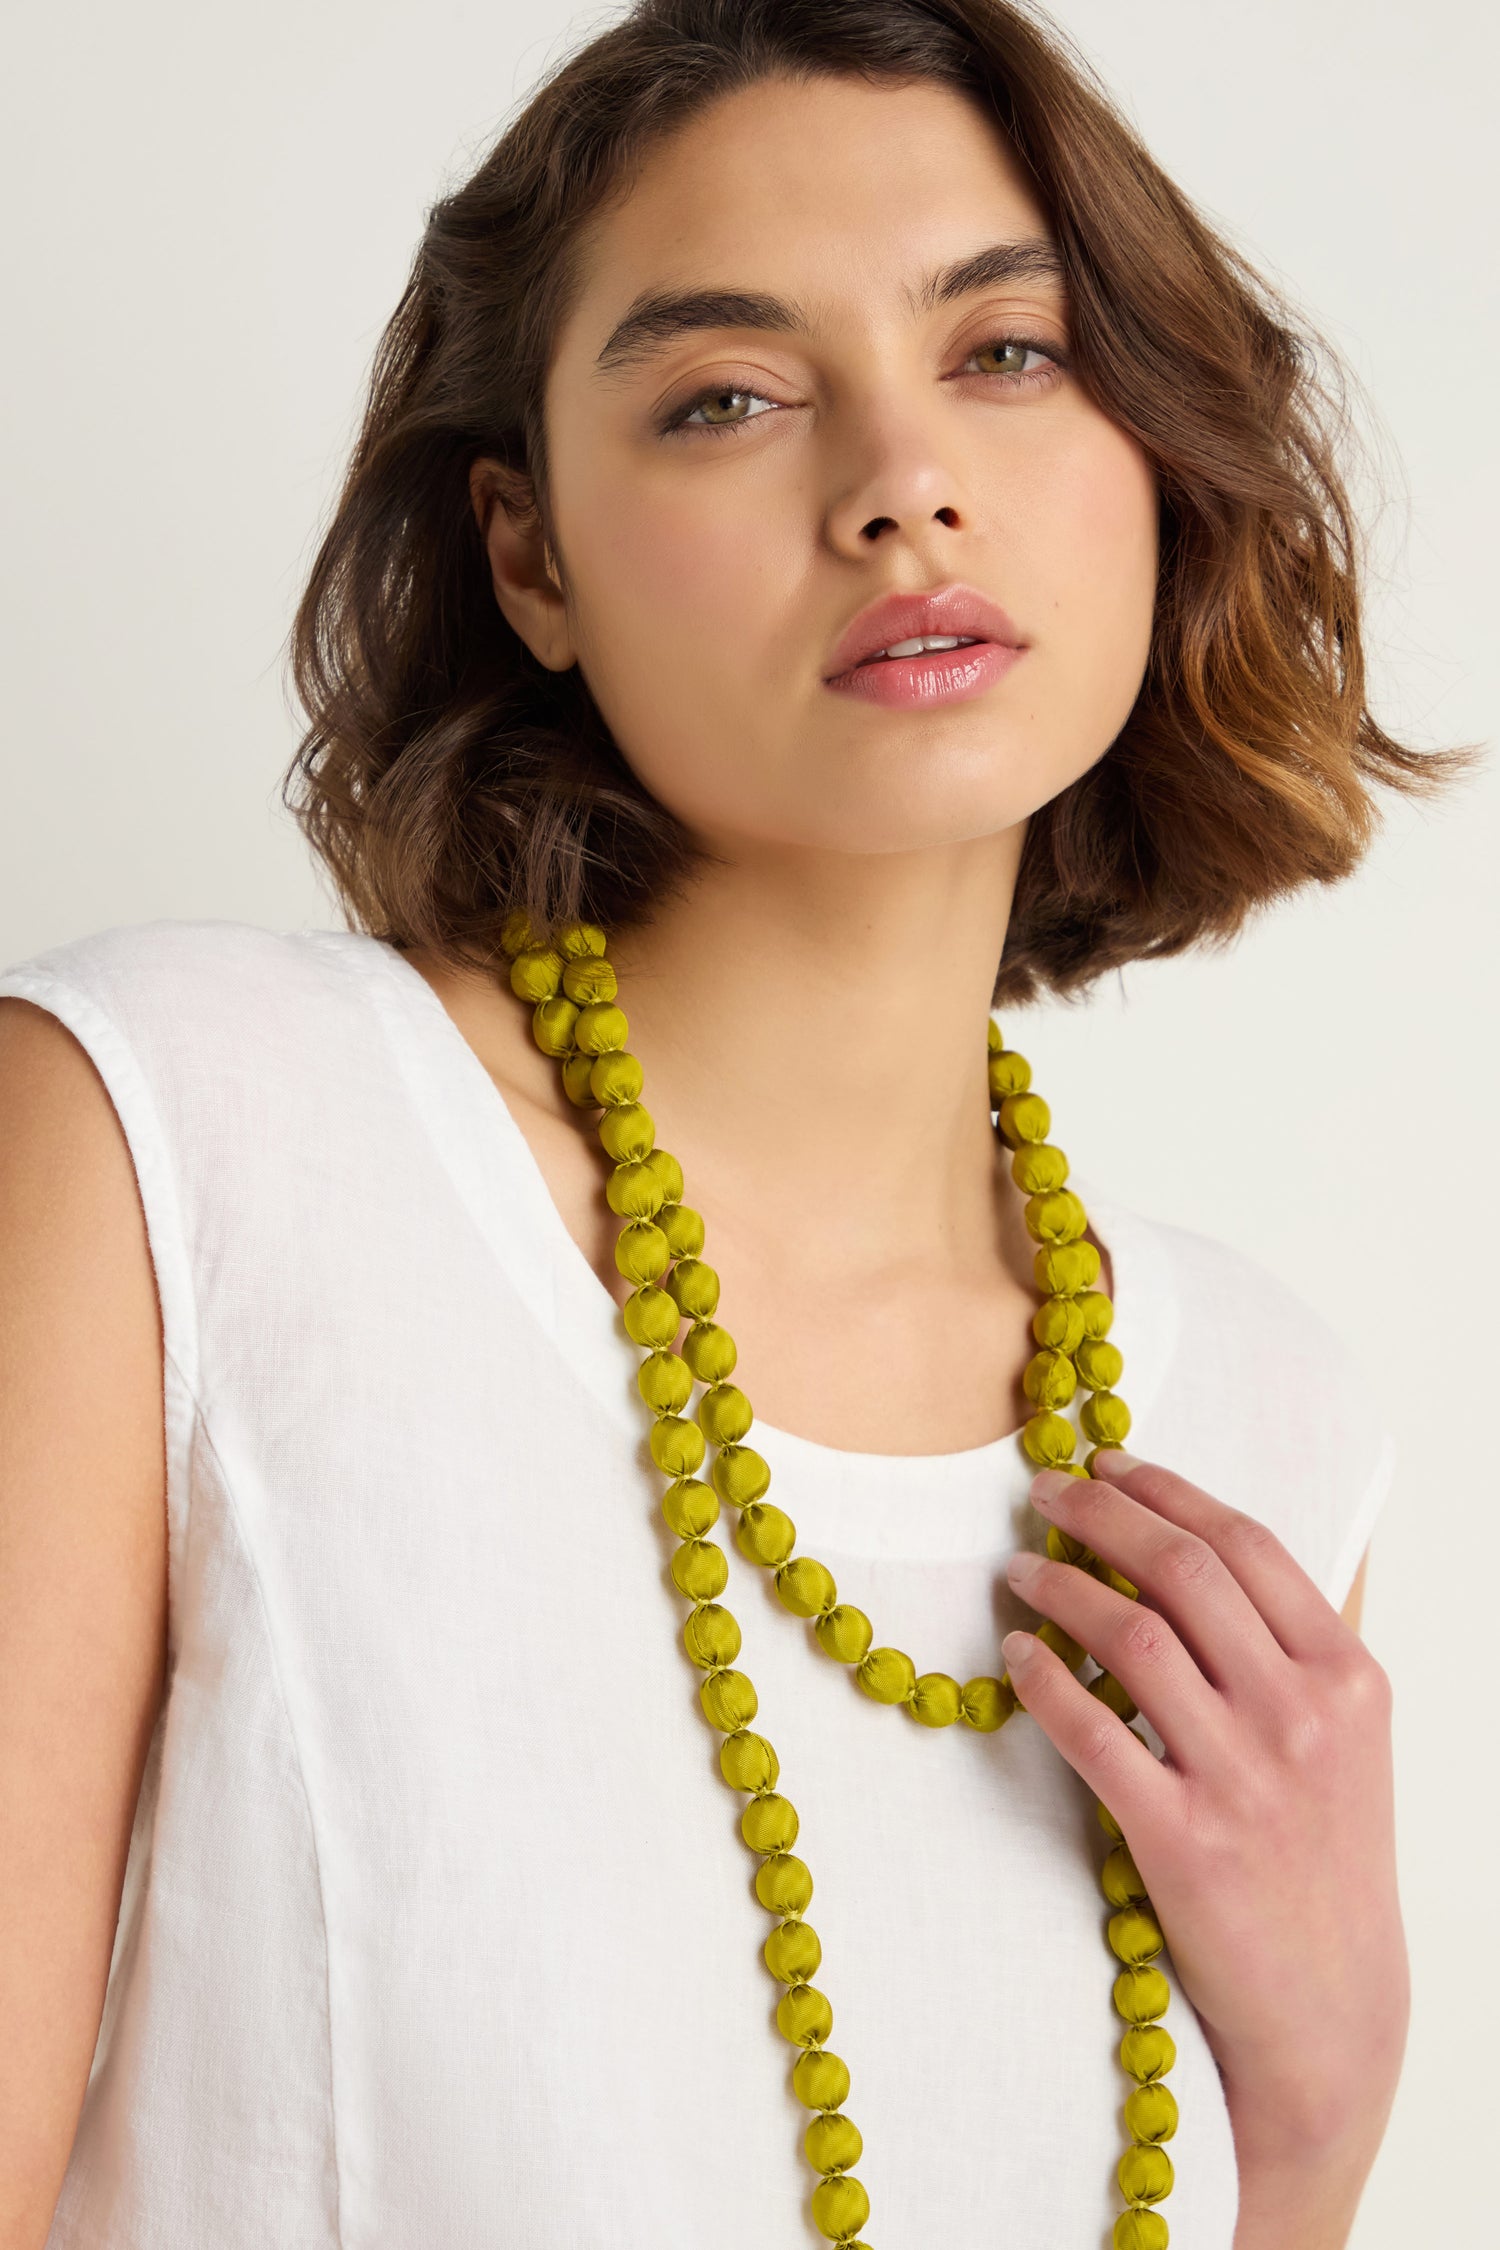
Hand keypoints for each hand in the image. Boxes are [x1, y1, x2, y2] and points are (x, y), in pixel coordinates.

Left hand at [1001, 1450, 1408, 2171]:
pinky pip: (1093, 1733)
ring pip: (1133, 1638)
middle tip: (1045, 1492)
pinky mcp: (1184, 1842)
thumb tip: (1190, 1547)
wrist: (1330, 2008)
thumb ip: (1287, 1648)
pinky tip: (1016, 1655)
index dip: (1167, 1491)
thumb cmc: (1325, 1860)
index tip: (1108, 1464)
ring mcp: (1246, 1779)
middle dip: (1102, 1514)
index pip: (1247, 1544)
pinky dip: (1044, 1680)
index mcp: (1347, 1676)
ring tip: (1018, 1569)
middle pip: (1185, 1572)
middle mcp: (1303, 1715)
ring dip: (1062, 1586)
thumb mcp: (1346, 1740)